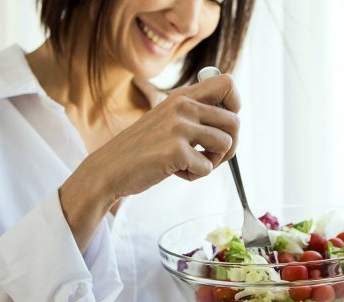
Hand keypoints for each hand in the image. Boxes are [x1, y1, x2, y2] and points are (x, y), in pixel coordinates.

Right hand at [77, 73, 240, 200]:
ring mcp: (179, 128)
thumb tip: (231, 118)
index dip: (235, 105)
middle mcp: (182, 107)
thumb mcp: (165, 118)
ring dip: (212, 162)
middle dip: (229, 145)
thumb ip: (192, 113)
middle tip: (210, 156)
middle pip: (234, 121)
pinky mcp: (175, 151)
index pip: (227, 83)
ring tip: (190, 164)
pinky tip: (175, 171)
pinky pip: (207, 168)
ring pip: (226, 145)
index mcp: (182, 96)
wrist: (109, 168)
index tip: (223, 125)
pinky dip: (195, 176)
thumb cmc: (141, 149)